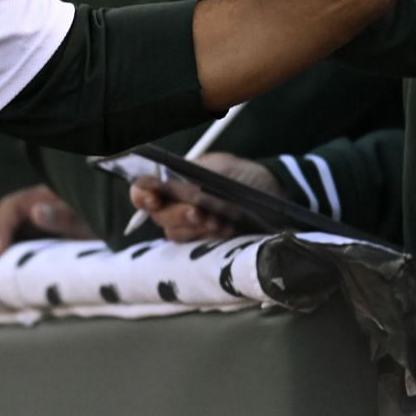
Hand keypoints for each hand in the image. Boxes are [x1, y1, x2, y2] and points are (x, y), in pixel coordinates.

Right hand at [0, 185, 91, 278]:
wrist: (102, 232)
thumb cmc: (94, 225)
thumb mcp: (83, 221)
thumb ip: (63, 216)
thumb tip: (37, 212)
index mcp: (38, 198)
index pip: (10, 208)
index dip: (1, 228)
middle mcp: (24, 208)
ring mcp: (20, 224)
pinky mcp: (20, 239)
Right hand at [129, 153, 281, 243]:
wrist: (273, 194)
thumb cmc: (243, 175)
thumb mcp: (221, 169)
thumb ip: (196, 177)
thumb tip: (175, 185)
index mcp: (173, 180)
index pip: (143, 189)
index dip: (142, 195)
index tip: (154, 199)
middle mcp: (175, 203)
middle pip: (159, 215)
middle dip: (179, 214)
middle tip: (199, 212)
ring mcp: (190, 225)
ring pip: (176, 233)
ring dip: (197, 228)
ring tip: (221, 221)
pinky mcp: (204, 242)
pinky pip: (196, 246)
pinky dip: (211, 238)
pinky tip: (228, 229)